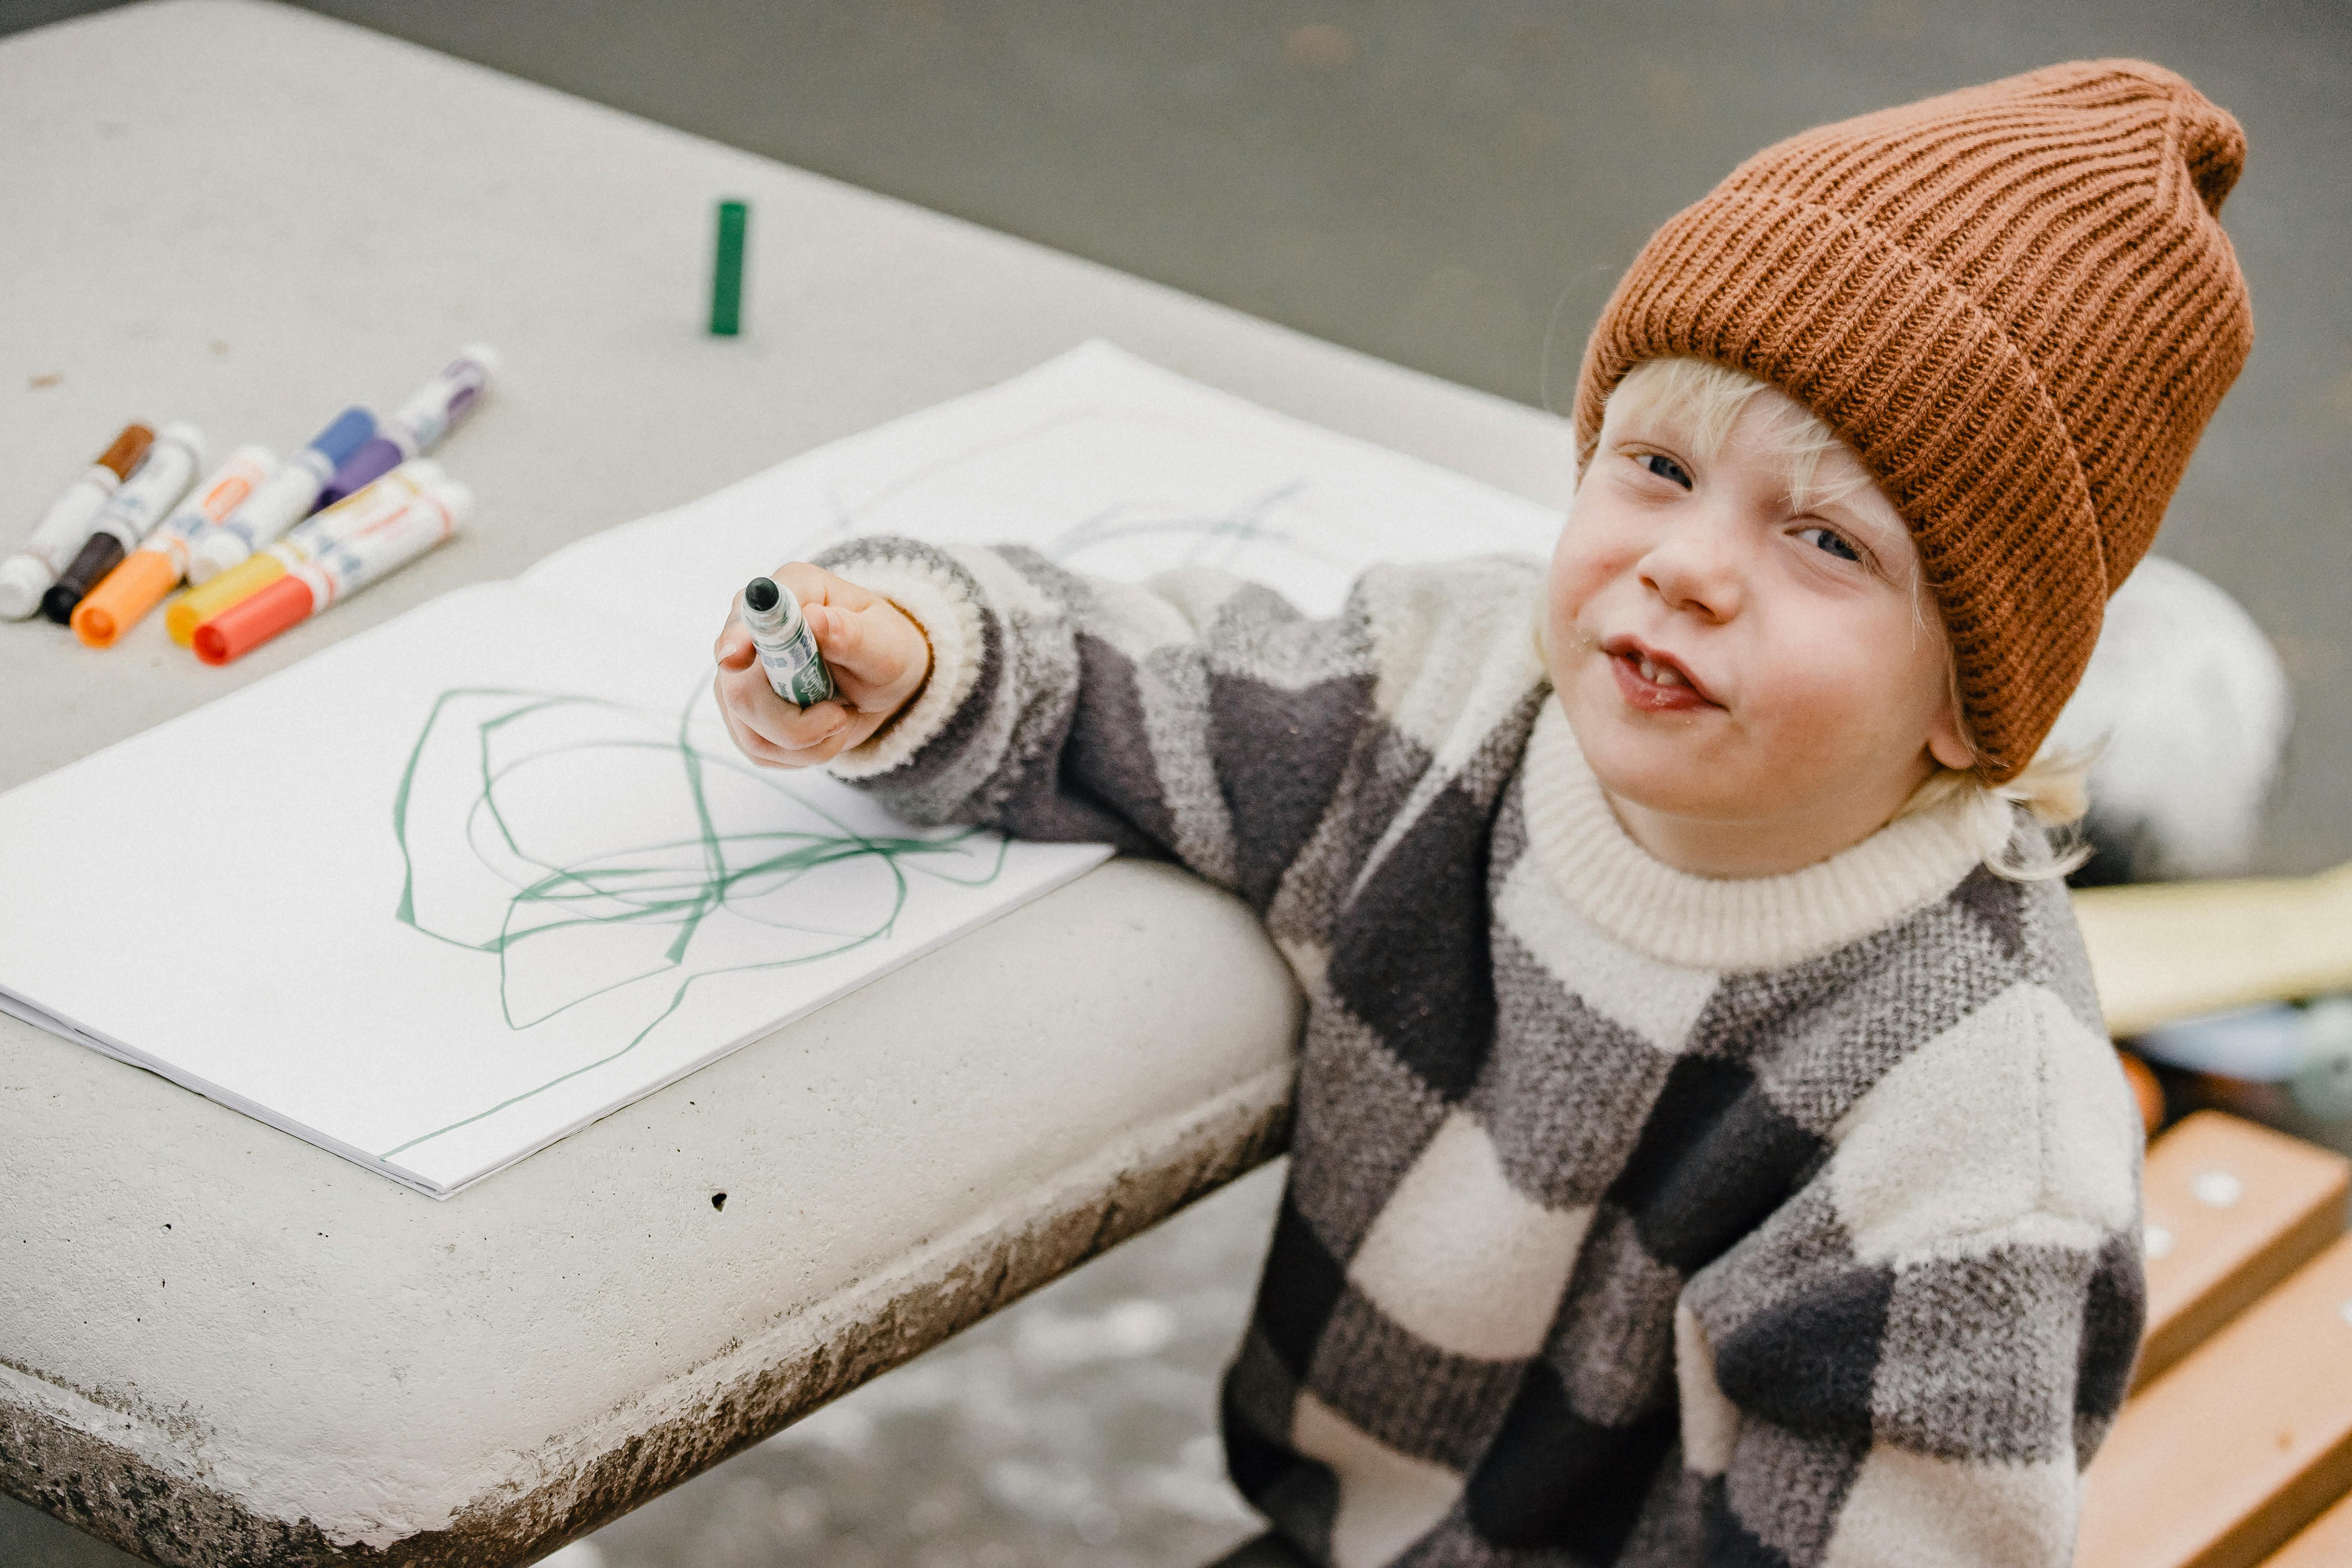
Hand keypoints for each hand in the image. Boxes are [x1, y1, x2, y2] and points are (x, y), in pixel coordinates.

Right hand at [712, 563, 930, 767]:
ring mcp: (738, 676)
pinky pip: (760, 751)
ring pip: (751, 731)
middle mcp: (750, 631)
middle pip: (740, 690)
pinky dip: (801, 754)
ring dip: (807, 743)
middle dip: (794, 722)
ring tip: (841, 720)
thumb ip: (850, 633)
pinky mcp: (742, 715)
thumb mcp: (884, 643)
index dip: (738, 637)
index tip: (737, 658)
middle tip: (840, 716)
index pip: (750, 614)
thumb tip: (815, 618)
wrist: (882, 679)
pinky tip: (824, 732)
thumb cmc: (883, 649)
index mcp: (789, 591)